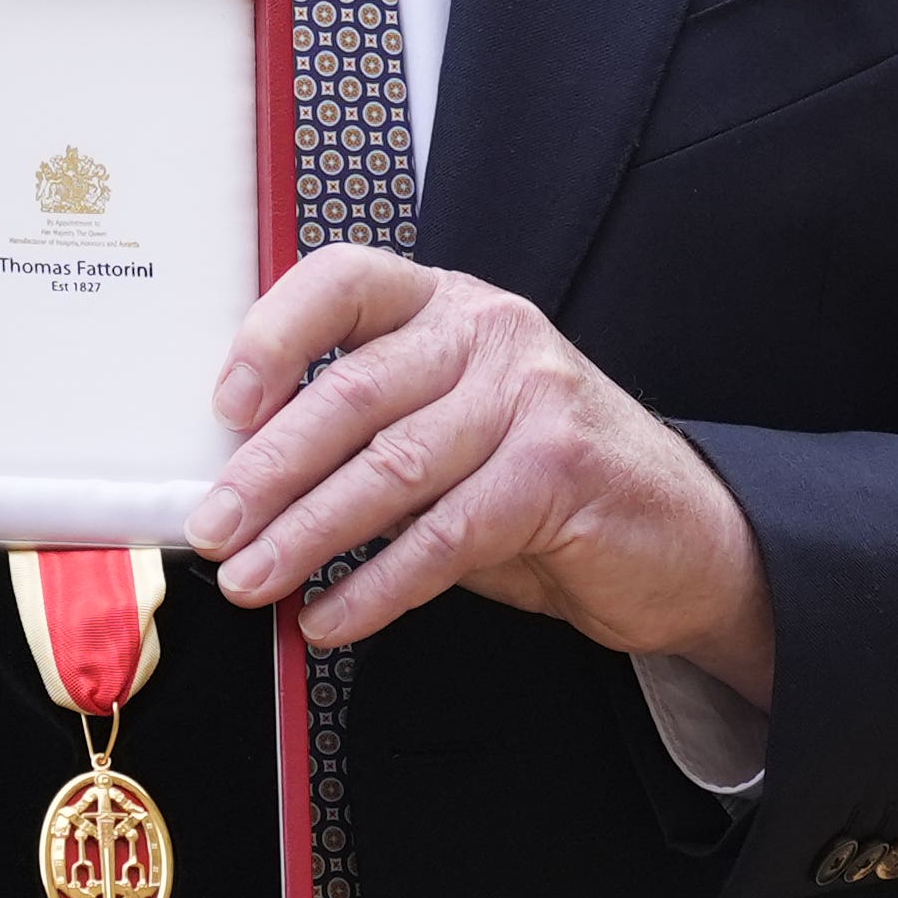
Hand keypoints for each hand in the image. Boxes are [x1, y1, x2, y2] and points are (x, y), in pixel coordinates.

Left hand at [186, 247, 776, 703]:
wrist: (684, 536)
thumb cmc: (547, 483)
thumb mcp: (453, 432)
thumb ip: (371, 434)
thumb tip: (247, 487)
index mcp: (448, 306)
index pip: (346, 281)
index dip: (274, 335)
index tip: (224, 404)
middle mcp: (490, 333)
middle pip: (353, 392)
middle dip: (268, 471)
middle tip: (214, 528)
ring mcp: (532, 397)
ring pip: (391, 468)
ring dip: (307, 534)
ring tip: (252, 581)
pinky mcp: (559, 472)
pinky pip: (444, 536)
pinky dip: (377, 586)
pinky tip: (333, 616)